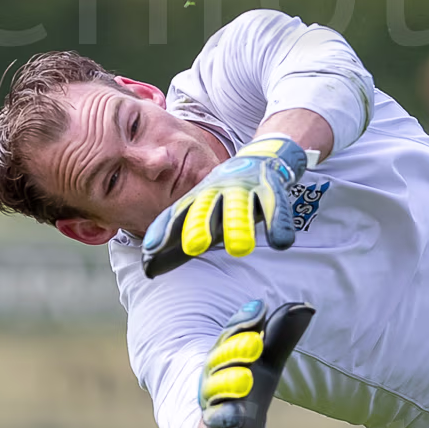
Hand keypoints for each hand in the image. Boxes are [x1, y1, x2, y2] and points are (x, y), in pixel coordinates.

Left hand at [142, 135, 307, 278]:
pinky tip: (281, 241)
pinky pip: (274, 207)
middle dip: (198, 226)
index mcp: (197, 197)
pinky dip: (278, 223)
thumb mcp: (200, 210)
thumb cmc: (223, 194)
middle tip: (193, 246)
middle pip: (205, 208)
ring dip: (238, 226)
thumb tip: (147, 269)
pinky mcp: (270, 190)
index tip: (149, 250)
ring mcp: (244, 188)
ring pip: (239, 207)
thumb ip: (176, 237)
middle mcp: (217, 191)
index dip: (164, 231)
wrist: (261, 159)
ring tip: (239, 248)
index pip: (177, 214)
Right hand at [197, 299, 316, 427]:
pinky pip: (219, 419)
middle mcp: (215, 371)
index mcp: (226, 350)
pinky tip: (236, 414)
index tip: (260, 308)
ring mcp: (214, 398)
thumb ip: (283, 334)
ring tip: (247, 377)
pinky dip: (226, 416)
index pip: (232, 332)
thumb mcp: (270, 358)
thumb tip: (307, 307)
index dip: (244, 320)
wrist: (237, 426)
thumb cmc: (253, 384)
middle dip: (235, 349)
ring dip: (229, 382)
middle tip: (255, 342)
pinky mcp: (218, 423)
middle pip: (220, 357)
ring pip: (217, 388)